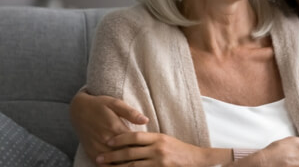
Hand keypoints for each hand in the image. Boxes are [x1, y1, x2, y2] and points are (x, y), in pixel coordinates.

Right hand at [69, 91, 148, 158]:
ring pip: (115, 163)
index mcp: (114, 128)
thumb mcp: (115, 103)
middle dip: (137, 157)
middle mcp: (106, 141)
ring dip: (126, 165)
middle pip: (125, 155)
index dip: (144, 147)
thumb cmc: (100, 105)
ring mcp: (98, 149)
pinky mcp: (91, 153)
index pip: (134, 142)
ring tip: (138, 165)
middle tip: (148, 159)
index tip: (152, 149)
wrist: (78, 110)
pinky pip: (103, 166)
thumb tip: (146, 120)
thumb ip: (131, 113)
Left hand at [96, 131, 230, 166]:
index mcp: (158, 138)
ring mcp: (159, 161)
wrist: (197, 159)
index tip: (107, 141)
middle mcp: (158, 149)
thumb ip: (150, 141)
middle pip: (130, 152)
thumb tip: (130, 141)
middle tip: (99, 158)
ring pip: (132, 165)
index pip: (135, 136)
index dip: (120, 139)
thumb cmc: (180, 150)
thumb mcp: (165, 140)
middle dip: (112, 155)